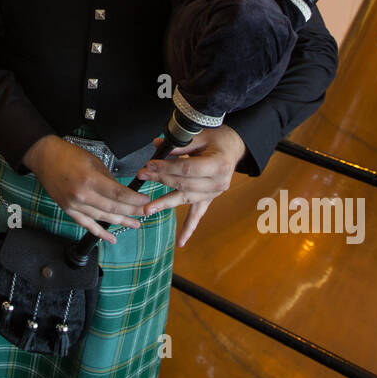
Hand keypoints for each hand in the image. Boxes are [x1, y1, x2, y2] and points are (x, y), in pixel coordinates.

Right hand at [22, 135, 149, 243]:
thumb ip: (108, 180)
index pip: (118, 194)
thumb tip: (122, 193)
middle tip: (146, 213)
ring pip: (102, 218)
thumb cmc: (69, 155)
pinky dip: (99, 232)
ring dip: (120, 222)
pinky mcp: (68, 210)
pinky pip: (87, 224)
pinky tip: (111, 238)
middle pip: (113, 207)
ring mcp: (74, 205)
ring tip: (135, 224)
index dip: (134, 199)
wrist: (45, 158)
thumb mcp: (94, 162)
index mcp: (90, 179)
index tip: (145, 200)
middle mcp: (82, 195)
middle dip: (132, 211)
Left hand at [137, 126, 246, 246]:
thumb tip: (157, 145)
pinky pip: (198, 215)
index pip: (188, 168)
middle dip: (161, 179)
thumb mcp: (201, 135)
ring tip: (147, 209)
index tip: (150, 165)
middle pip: (184, 184)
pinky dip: (189, 229)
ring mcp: (214, 194)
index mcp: (219, 164)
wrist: (233, 148)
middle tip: (142, 175)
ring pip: (186, 199)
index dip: (168, 167)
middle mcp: (218, 182)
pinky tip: (180, 242)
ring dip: (165, 203)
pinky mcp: (209, 200)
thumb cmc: (218, 139)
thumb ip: (180, 143)